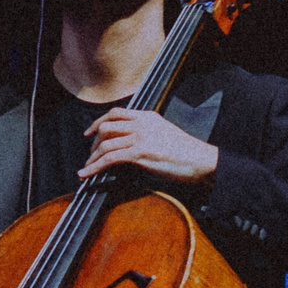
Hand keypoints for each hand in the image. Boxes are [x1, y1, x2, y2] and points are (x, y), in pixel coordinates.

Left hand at [77, 108, 219, 185]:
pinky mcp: (140, 153)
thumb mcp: (164, 133)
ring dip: (92, 158)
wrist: (201, 159)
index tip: (89, 133)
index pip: (116, 113)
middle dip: (93, 143)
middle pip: (106, 127)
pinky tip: (87, 174)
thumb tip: (131, 142)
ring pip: (105, 144)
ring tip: (85, 169)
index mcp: (147, 116)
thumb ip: (147, 132)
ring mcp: (140, 137)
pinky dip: (94, 168)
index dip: (98, 122)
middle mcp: (141, 123)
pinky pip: (109, 159)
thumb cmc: (186, 152)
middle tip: (90, 155)